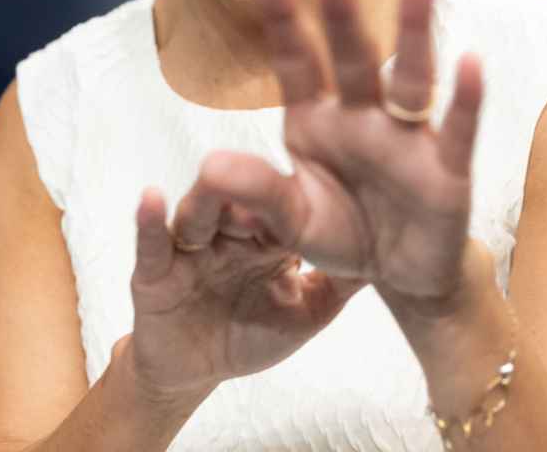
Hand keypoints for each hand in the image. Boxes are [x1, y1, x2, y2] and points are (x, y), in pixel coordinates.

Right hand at [124, 185, 363, 403]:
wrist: (195, 372)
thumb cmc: (250, 334)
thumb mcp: (307, 314)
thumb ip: (341, 284)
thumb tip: (396, 256)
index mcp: (268, 238)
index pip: (287, 207)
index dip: (302, 195)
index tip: (323, 173)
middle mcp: (230, 232)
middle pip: (242, 200)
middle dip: (252, 186)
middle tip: (267, 173)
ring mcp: (190, 246)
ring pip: (198, 213)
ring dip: (206, 197)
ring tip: (212, 177)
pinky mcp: (154, 270)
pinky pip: (150, 242)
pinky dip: (149, 220)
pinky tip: (152, 197)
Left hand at [183, 0, 487, 317]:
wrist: (402, 277)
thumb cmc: (343, 233)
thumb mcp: (291, 221)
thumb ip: (257, 193)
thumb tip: (208, 166)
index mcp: (316, 120)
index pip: (296, 60)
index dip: (283, 16)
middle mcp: (362, 116)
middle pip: (354, 55)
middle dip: (344, 10)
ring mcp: (408, 138)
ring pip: (413, 74)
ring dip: (416, 23)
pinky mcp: (447, 170)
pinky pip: (456, 130)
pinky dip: (464, 98)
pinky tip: (469, 60)